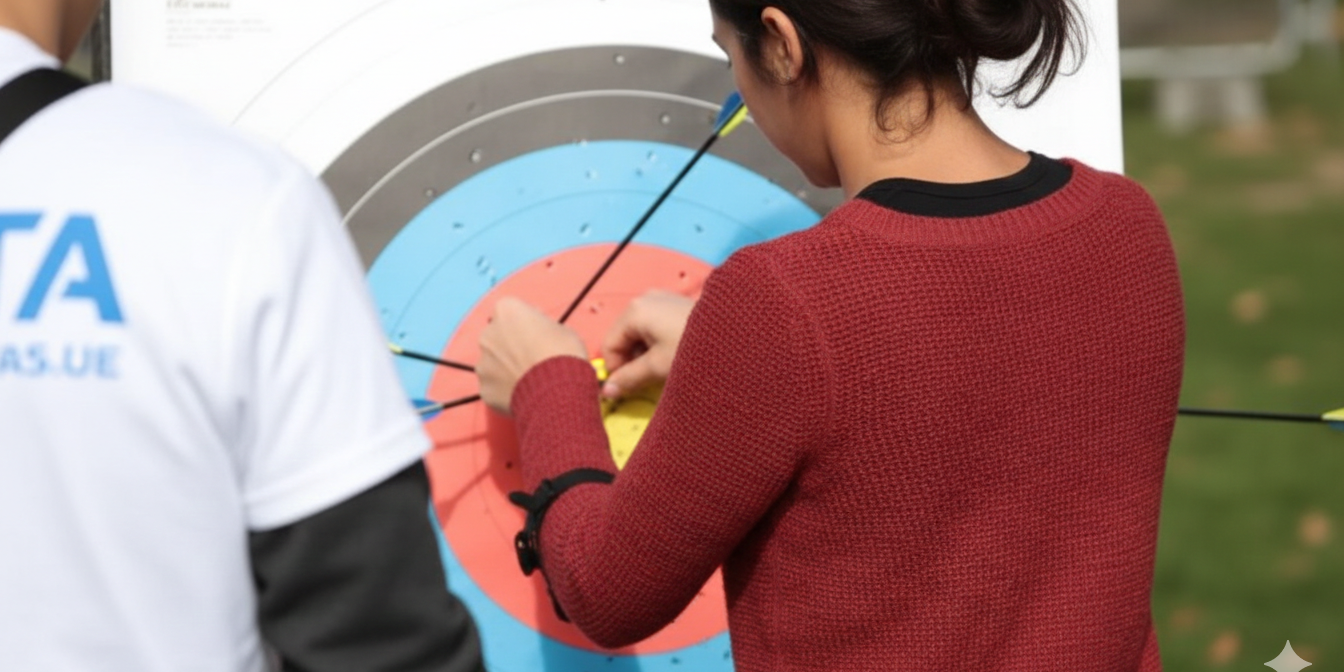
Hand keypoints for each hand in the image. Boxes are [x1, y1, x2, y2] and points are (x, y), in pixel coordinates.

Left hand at [478, 297, 587, 414]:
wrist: (557, 393)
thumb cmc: (563, 355)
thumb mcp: (563, 330)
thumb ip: (544, 327)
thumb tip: (542, 334)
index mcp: (507, 311)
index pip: (512, 310)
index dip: (526, 322)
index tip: (539, 333)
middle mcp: (488, 334)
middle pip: (498, 335)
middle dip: (511, 344)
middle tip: (532, 357)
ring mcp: (483, 363)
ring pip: (494, 362)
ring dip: (507, 367)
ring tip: (529, 379)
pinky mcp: (485, 388)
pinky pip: (495, 386)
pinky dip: (505, 389)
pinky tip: (523, 393)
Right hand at [600, 290, 694, 398]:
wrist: (738, 336)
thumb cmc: (692, 350)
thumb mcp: (657, 367)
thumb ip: (629, 379)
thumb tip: (606, 392)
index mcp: (634, 310)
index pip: (609, 344)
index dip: (615, 370)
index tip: (629, 387)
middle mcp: (644, 299)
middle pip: (624, 337)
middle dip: (632, 361)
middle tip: (650, 378)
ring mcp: (662, 299)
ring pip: (640, 334)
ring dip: (646, 355)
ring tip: (666, 368)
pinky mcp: (676, 304)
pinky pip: (655, 327)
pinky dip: (658, 344)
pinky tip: (674, 355)